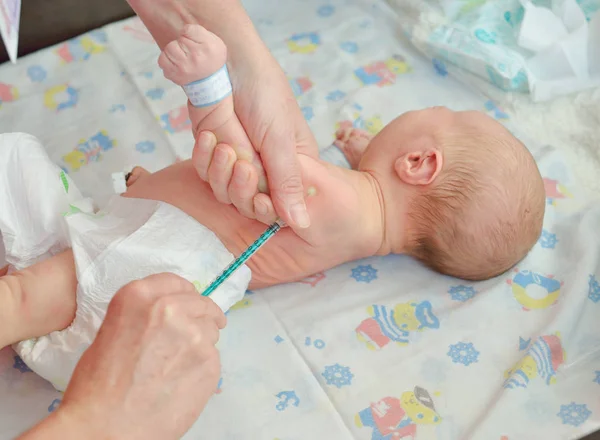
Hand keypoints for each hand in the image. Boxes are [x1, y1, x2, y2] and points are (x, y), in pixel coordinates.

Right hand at [53, 274, 225, 438]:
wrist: (105, 428)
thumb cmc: (97, 386)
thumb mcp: (112, 331)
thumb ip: (143, 315)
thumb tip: (170, 314)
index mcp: (139, 296)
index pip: (176, 282)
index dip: (183, 293)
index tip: (188, 301)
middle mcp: (170, 308)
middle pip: (201, 303)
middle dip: (201, 316)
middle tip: (197, 331)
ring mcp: (194, 335)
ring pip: (211, 331)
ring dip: (202, 342)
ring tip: (180, 366)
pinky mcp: (209, 362)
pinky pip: (213, 358)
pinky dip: (203, 368)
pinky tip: (183, 383)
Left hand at [192, 51, 318, 228]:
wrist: (225, 61)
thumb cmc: (264, 94)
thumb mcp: (281, 140)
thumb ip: (288, 182)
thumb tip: (302, 224)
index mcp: (293, 167)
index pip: (282, 206)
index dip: (268, 209)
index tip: (261, 201)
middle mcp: (266, 169)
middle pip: (250, 204)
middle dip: (242, 189)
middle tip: (243, 165)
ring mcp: (237, 163)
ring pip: (225, 193)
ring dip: (221, 172)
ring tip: (225, 145)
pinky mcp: (213, 154)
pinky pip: (204, 174)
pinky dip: (203, 159)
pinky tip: (208, 137)